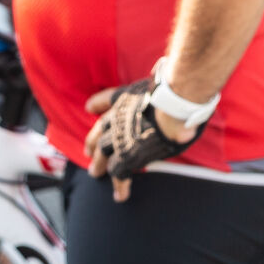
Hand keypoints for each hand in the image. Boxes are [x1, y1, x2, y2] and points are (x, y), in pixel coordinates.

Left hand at [83, 80, 199, 201]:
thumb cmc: (172, 90)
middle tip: (89, 154)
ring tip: (96, 174)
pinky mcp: (128, 156)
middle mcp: (115, 119)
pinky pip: (119, 174)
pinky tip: (120, 196)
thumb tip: (157, 67)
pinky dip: (119, 186)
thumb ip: (154, 79)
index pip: (104, 106)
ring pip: (103, 156)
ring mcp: (119, 138)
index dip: (97, 108)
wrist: (175, 103)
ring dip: (99, 166)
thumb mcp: (158, 79)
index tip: (90, 110)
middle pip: (98, 135)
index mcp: (122, 102)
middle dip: (93, 145)